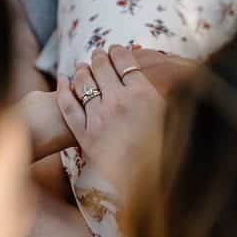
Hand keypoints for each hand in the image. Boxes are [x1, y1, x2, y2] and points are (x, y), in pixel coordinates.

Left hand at [56, 45, 166, 191]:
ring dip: (83, 70)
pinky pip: (68, 105)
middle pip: (102, 68)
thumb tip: (170, 71)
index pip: (126, 62)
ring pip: (84, 83)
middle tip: (98, 54)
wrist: (150, 187)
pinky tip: (64, 80)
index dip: (120, 52)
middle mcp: (119, 102)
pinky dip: (64, 89)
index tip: (118, 49)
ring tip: (83, 66)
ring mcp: (99, 118)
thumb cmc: (168, 152)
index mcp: (144, 95)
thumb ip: (164, 92)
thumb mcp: (172, 117)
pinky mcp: (84, 135)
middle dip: (100, 58)